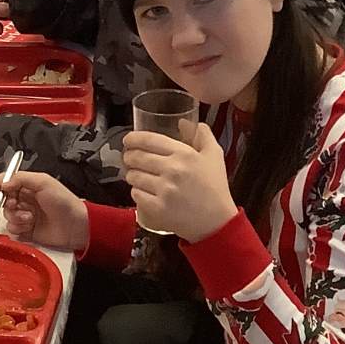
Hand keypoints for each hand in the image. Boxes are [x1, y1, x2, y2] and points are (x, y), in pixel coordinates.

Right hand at [0, 170, 88, 251]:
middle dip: (8, 204)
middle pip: (4, 201)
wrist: (75, 226)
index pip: (8, 183)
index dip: (1, 185)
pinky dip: (18, 229)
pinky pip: (12, 230)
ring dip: (16, 217)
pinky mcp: (27, 231)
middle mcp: (26, 201)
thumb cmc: (64, 202)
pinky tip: (29, 227)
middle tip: (16, 205)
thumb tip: (2, 182)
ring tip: (30, 218)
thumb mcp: (43, 182)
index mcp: (29, 186)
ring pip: (7, 216)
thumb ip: (20, 178)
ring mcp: (26, 216)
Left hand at [122, 124, 236, 242]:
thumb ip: (201, 134)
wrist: (216, 222)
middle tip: (129, 158)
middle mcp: (172, 170)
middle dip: (129, 156)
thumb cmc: (215, 187)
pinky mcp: (157, 209)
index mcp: (184, 154)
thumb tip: (183, 121)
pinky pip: (135, 194)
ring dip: (132, 174)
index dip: (133, 138)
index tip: (128, 140)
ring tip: (136, 175)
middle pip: (137, 157)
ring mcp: (163, 190)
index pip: (149, 140)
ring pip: (134, 176)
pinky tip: (142, 191)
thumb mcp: (214, 155)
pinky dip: (136, 192)